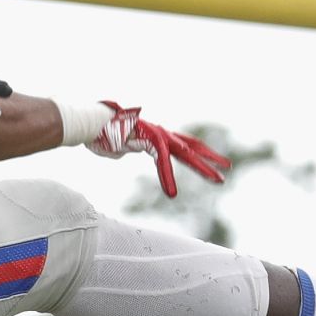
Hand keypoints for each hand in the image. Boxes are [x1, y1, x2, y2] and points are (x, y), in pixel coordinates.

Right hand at [86, 102, 229, 198]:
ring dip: (202, 168)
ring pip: (185, 153)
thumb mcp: (116, 148)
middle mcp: (160, 133)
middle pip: (192, 146)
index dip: (201, 153)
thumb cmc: (99, 134)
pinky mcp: (148, 137)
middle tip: (227, 169)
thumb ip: (125, 151)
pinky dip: (166, 176)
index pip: (184, 145)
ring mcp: (156, 133)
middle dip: (211, 159)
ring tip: (217, 180)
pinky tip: (172, 193)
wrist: (88, 122)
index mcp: (156, 136)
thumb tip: (123, 152)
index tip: (215, 163)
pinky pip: (161, 159)